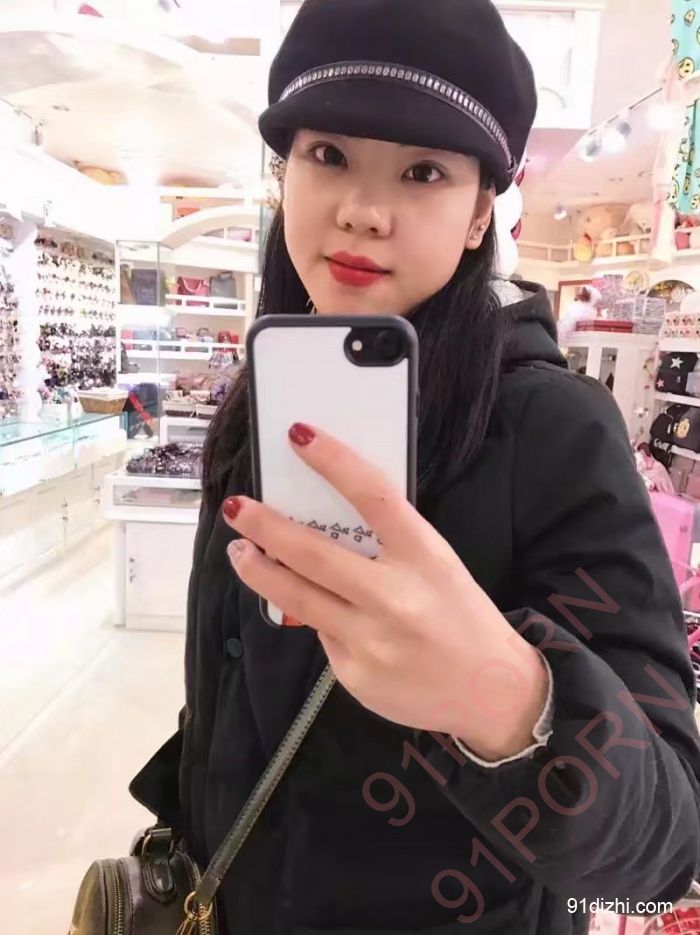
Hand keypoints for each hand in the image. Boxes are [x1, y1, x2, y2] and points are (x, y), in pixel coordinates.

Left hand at [223, 423, 547, 757]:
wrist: (494, 692)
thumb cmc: (462, 615)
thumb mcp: (437, 566)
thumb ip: (388, 546)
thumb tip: (321, 525)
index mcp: (425, 557)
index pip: (373, 496)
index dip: (334, 461)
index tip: (298, 435)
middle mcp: (395, 597)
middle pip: (313, 553)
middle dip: (265, 526)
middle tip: (237, 506)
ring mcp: (371, 640)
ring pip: (297, 597)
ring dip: (259, 570)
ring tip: (239, 551)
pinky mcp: (355, 675)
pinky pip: (321, 635)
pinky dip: (314, 617)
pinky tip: (325, 614)